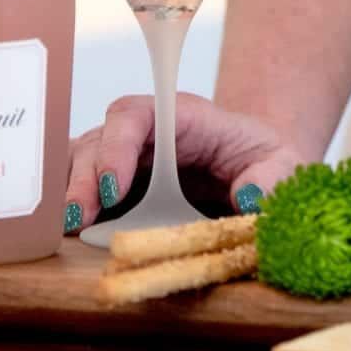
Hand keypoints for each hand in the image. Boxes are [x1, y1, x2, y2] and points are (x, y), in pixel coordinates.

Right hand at [64, 93, 309, 233]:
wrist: (260, 175)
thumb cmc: (265, 161)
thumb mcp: (283, 165)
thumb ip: (272, 178)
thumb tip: (252, 198)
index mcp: (183, 119)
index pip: (138, 115)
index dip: (118, 144)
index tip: (114, 185)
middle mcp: (145, 136)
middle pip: (99, 142)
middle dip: (85, 179)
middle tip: (80, 217)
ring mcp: (125, 162)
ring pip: (80, 164)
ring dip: (70, 193)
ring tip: (69, 229)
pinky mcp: (116, 192)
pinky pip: (81, 190)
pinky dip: (69, 208)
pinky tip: (68, 235)